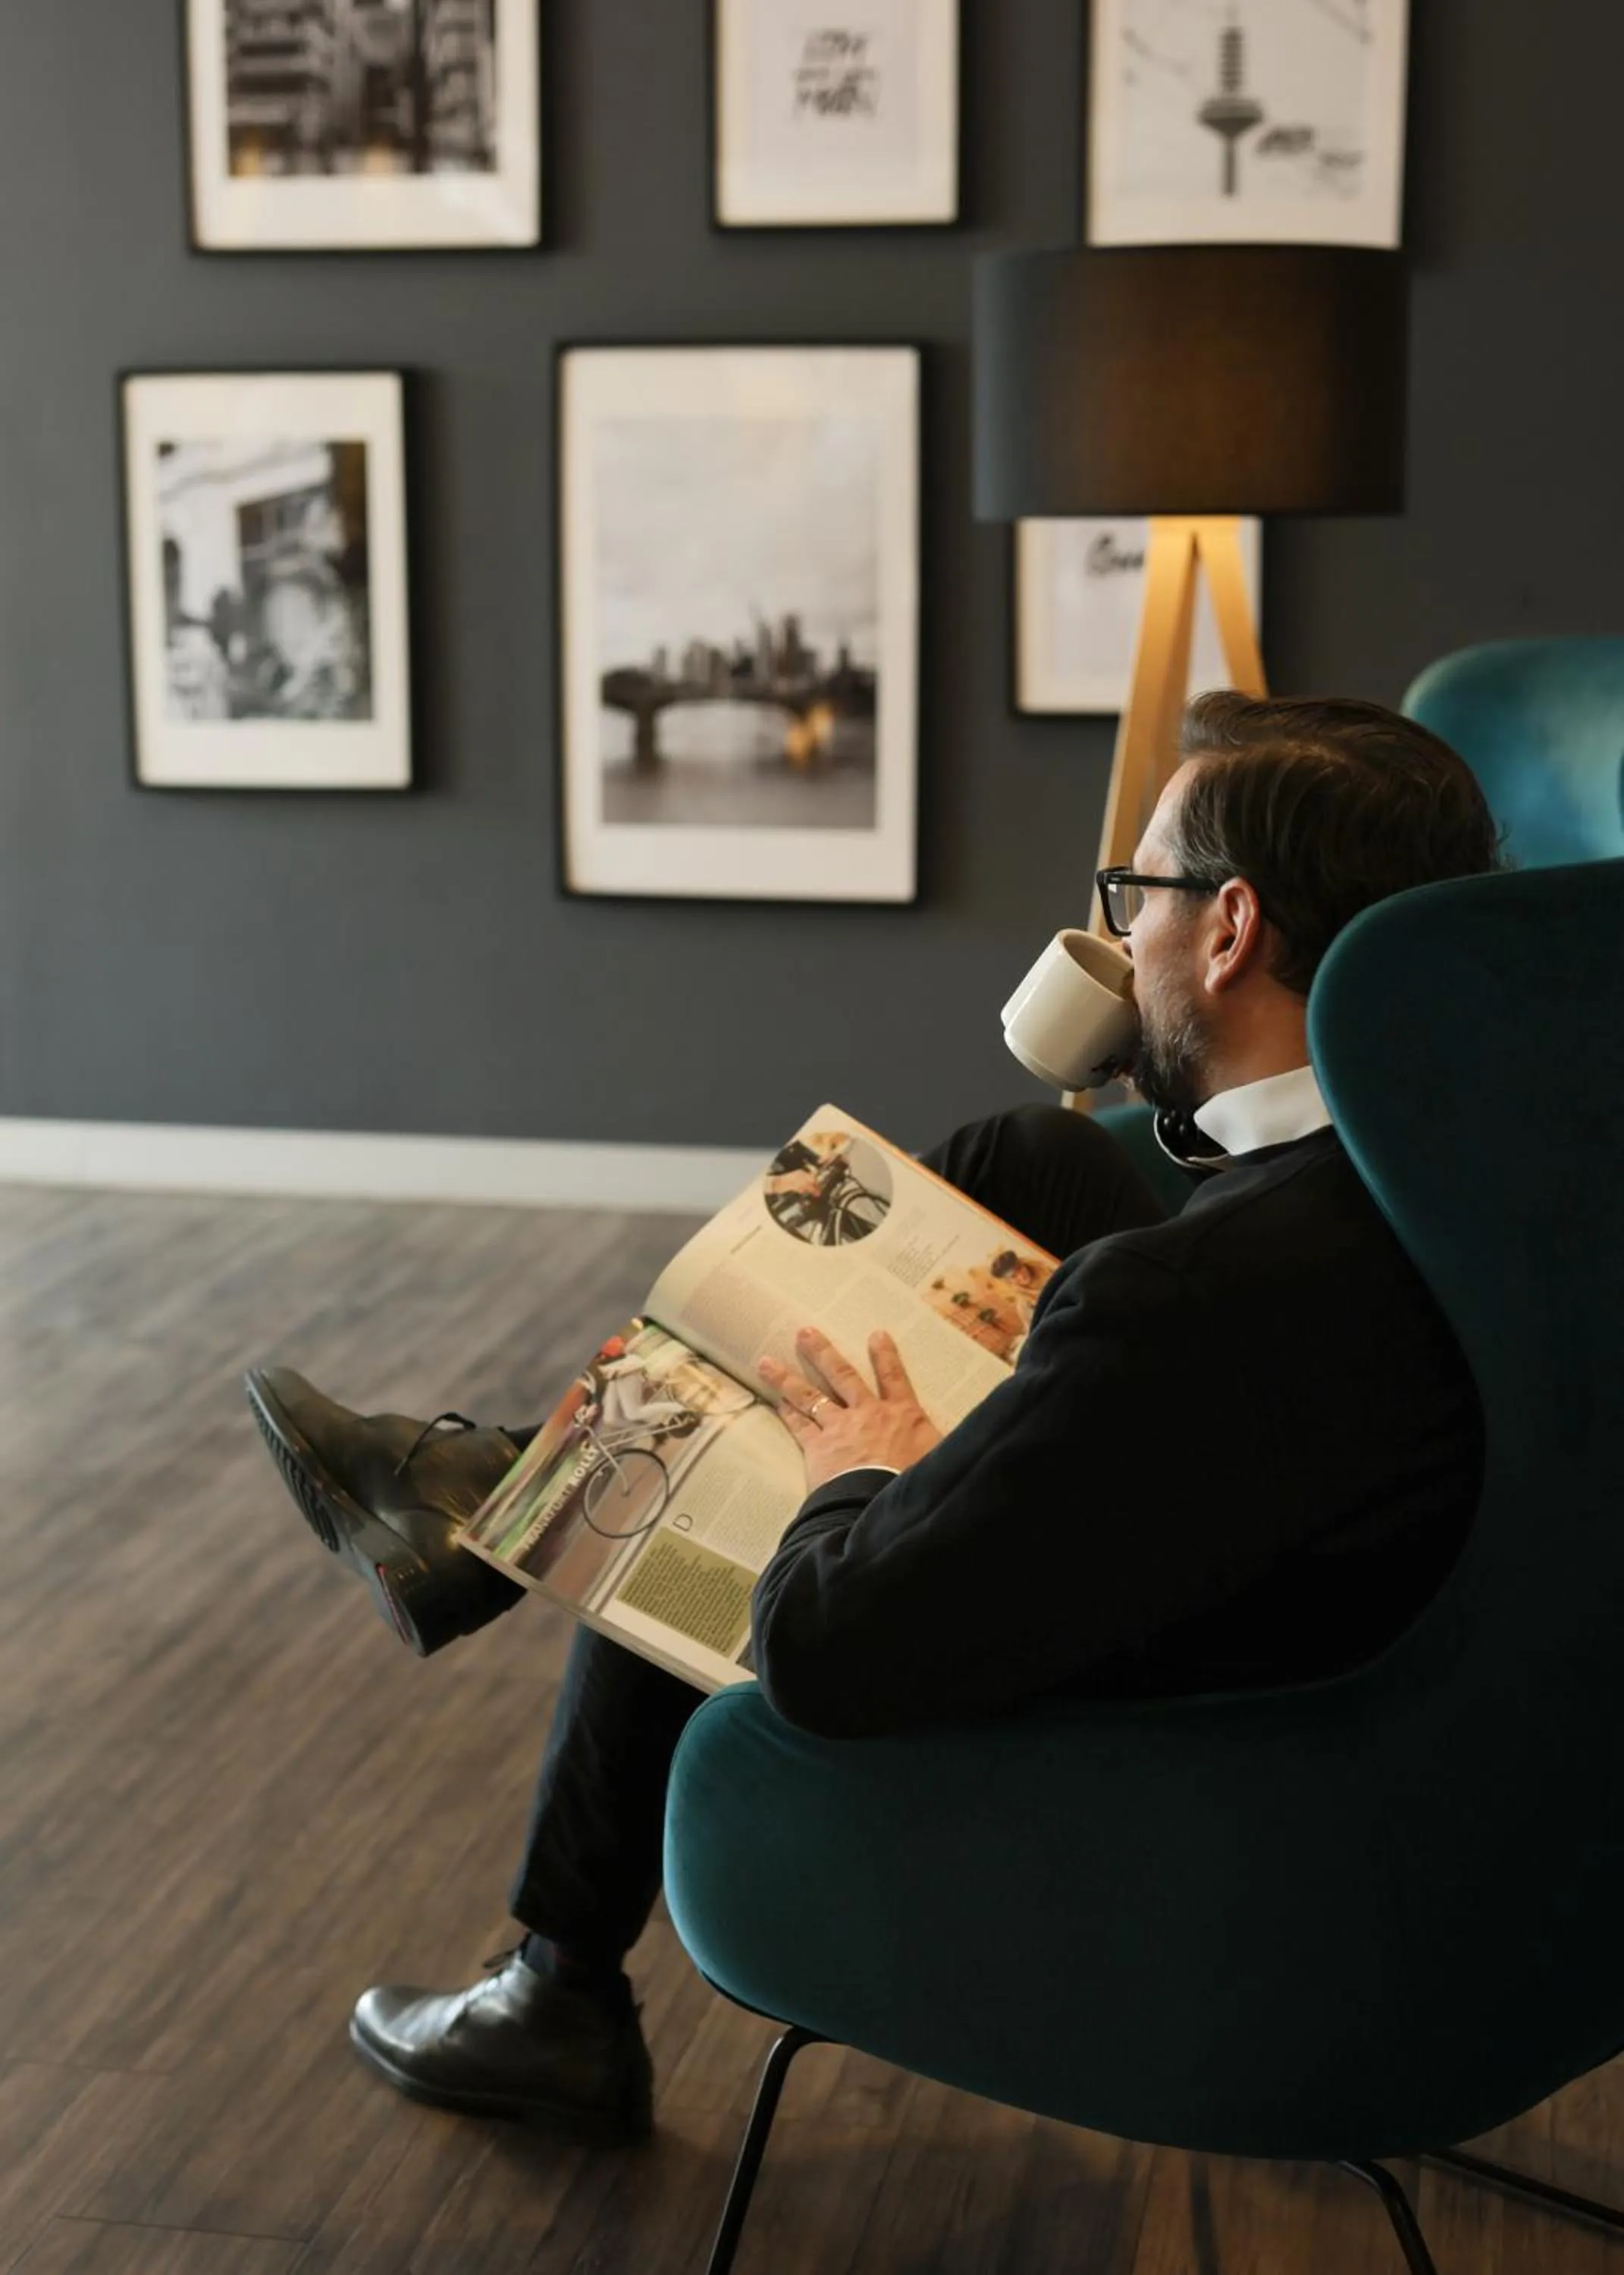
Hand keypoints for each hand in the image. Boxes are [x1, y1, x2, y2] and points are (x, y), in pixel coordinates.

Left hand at [759, 1326, 942, 1492]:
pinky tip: (777, 1401)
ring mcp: (840, 1429)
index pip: (894, 1378)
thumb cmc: (917, 1483)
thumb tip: (974, 1436)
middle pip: (842, 1376)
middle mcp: (868, 1414)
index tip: (876, 1334)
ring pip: (810, 1397)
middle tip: (804, 1332)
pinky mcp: (819, 1449)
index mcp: (903, 1415)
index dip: (886, 1356)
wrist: (884, 1505)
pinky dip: (788, 1413)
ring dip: (788, 1378)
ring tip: (766, 1361)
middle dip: (822, 1352)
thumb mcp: (945, 1458)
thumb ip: (949, 1444)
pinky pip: (800, 1426)